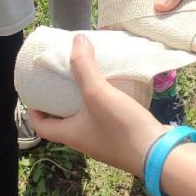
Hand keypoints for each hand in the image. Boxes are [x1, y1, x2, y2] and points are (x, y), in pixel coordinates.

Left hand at [30, 35, 167, 175]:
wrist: (160, 155)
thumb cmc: (122, 128)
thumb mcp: (98, 94)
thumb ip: (85, 67)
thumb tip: (76, 40)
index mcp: (71, 135)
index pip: (42, 127)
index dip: (34, 111)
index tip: (36, 92)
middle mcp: (85, 141)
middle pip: (64, 121)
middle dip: (61, 101)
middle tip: (64, 78)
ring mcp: (105, 142)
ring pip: (86, 119)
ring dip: (84, 101)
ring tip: (89, 78)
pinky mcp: (122, 138)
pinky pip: (106, 119)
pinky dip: (104, 104)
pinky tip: (114, 89)